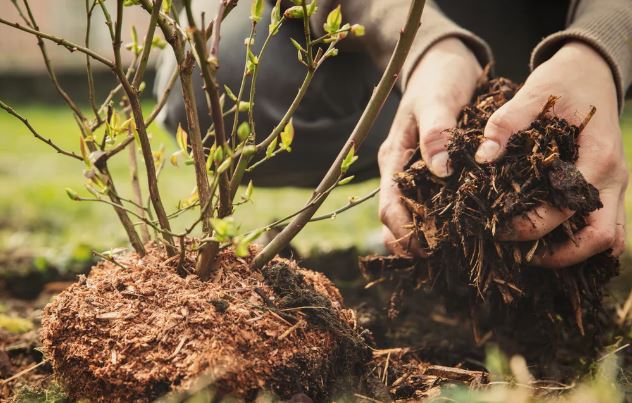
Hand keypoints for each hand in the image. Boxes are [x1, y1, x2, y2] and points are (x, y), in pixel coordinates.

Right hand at [378, 38, 481, 254]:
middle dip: (411, 242)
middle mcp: (401, 170)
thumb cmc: (439, 78)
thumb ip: (437, 132)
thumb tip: (440, 171)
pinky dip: (439, 220)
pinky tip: (460, 231)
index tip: (426, 249)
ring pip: (412, 214)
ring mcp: (415, 171)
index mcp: (394, 157)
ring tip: (449, 254)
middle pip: (396, 218)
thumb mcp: (438, 100)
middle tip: (439, 261)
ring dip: (424, 235)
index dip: (402, 232)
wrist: (444, 62)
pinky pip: (431, 202)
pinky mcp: (432, 170)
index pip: (389, 205)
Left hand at [474, 41, 627, 267]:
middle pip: (600, 238)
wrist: (592, 71)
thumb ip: (506, 123)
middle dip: (559, 255)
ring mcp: (614, 186)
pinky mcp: (606, 188)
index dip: (531, 226)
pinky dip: (580, 242)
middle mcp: (612, 179)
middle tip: (517, 255)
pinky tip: (547, 242)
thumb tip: (483, 157)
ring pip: (607, 239)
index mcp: (598, 157)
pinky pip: (604, 227)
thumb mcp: (533, 94)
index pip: (567, 209)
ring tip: (531, 255)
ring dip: (573, 253)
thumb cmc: (563, 83)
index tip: (497, 229)